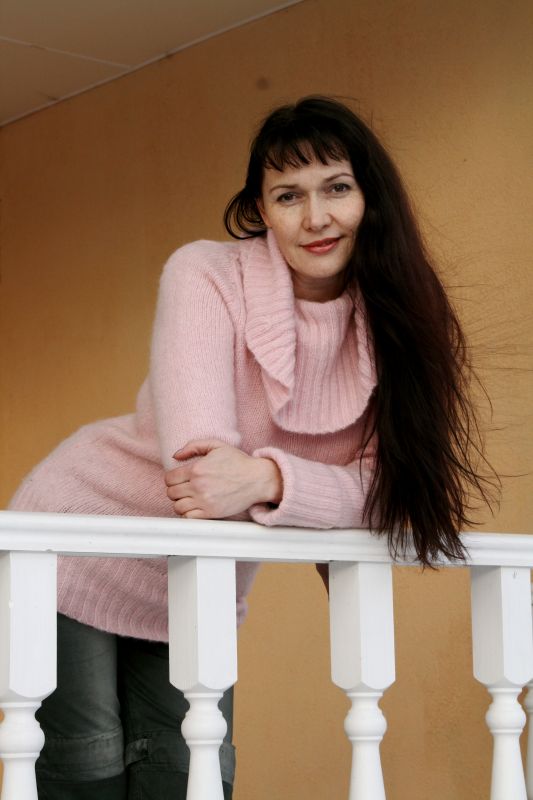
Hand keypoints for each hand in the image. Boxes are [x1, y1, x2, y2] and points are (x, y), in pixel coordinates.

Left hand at [165, 438, 281, 518]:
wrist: (257, 479)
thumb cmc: (238, 461)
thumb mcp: (217, 446)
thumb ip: (193, 446)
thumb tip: (175, 456)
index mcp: (197, 469)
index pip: (169, 479)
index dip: (171, 479)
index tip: (178, 479)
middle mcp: (198, 486)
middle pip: (171, 493)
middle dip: (175, 490)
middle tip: (184, 488)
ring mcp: (205, 501)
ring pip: (177, 506)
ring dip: (180, 502)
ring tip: (189, 498)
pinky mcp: (211, 513)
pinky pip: (189, 517)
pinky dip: (187, 513)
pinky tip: (194, 507)